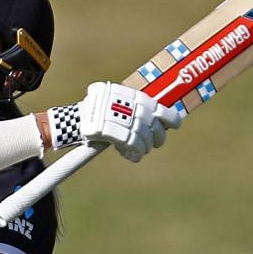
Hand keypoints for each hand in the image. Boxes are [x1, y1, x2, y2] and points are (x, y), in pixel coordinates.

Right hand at [50, 82, 180, 161]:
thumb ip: (134, 105)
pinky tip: (131, 156)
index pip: (163, 111)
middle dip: (156, 139)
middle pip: (157, 131)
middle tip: (151, 144)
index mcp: (139, 99)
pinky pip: (136, 150)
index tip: (174, 125)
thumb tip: (155, 116)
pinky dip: (135, 155)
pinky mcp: (122, 136)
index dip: (172, 120)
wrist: (79, 117)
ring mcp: (130, 124)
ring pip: (146, 143)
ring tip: (136, 150)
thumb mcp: (117, 98)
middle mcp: (138, 111)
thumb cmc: (96, 108)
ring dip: (143, 149)